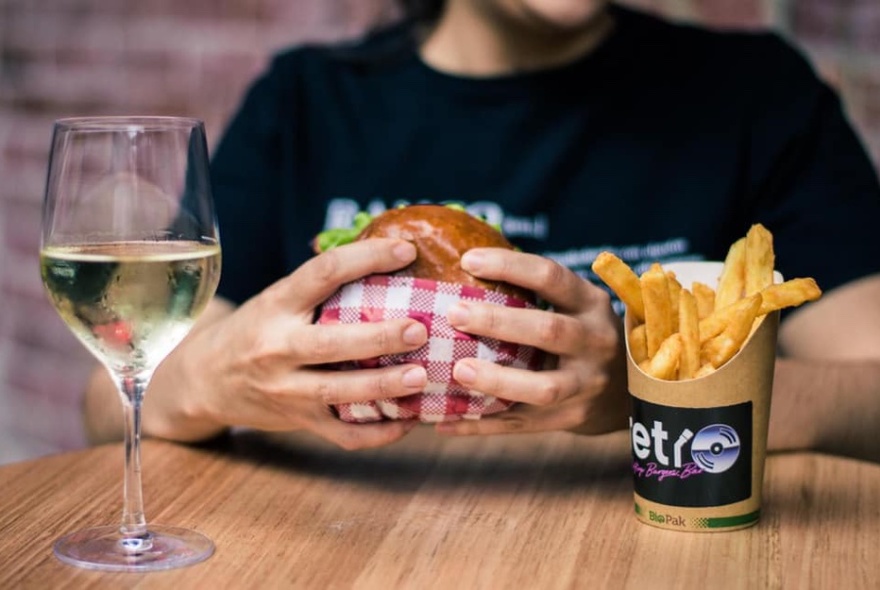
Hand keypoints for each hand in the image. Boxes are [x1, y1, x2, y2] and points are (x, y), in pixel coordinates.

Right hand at [142, 239, 430, 449]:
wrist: (203, 381)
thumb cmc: (256, 330)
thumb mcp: (275, 299)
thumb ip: (320, 285)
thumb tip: (387, 250)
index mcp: (276, 306)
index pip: (323, 273)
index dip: (366, 258)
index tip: (406, 250)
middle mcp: (277, 348)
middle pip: (331, 344)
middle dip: (379, 338)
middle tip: (419, 329)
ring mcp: (286, 390)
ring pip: (338, 392)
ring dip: (383, 387)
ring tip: (421, 378)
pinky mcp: (299, 421)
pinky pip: (343, 434)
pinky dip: (379, 433)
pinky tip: (410, 421)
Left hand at [434, 248, 628, 436]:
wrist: (627, 389)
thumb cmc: (581, 333)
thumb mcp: (575, 306)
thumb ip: (535, 291)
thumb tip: (465, 264)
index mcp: (590, 304)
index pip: (551, 277)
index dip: (510, 266)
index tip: (468, 260)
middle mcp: (595, 342)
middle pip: (548, 330)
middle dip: (499, 322)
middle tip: (454, 314)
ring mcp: (587, 385)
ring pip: (543, 387)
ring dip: (497, 380)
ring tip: (458, 370)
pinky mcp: (572, 418)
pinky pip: (522, 424)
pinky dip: (481, 424)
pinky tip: (445, 422)